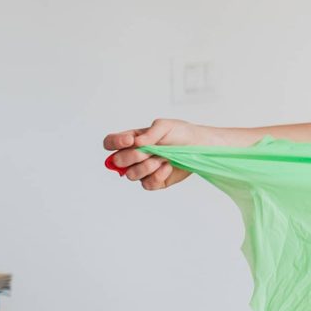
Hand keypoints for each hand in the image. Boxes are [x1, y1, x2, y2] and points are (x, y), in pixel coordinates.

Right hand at [102, 119, 221, 190]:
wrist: (200, 146)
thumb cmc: (181, 134)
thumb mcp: (165, 126)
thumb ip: (150, 132)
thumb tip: (137, 142)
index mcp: (132, 140)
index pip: (110, 143)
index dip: (114, 143)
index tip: (130, 141)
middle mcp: (134, 157)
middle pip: (117, 161)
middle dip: (133, 156)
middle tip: (151, 151)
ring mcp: (143, 170)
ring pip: (131, 175)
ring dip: (147, 167)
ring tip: (162, 158)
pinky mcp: (155, 181)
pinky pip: (147, 184)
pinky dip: (158, 175)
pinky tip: (168, 166)